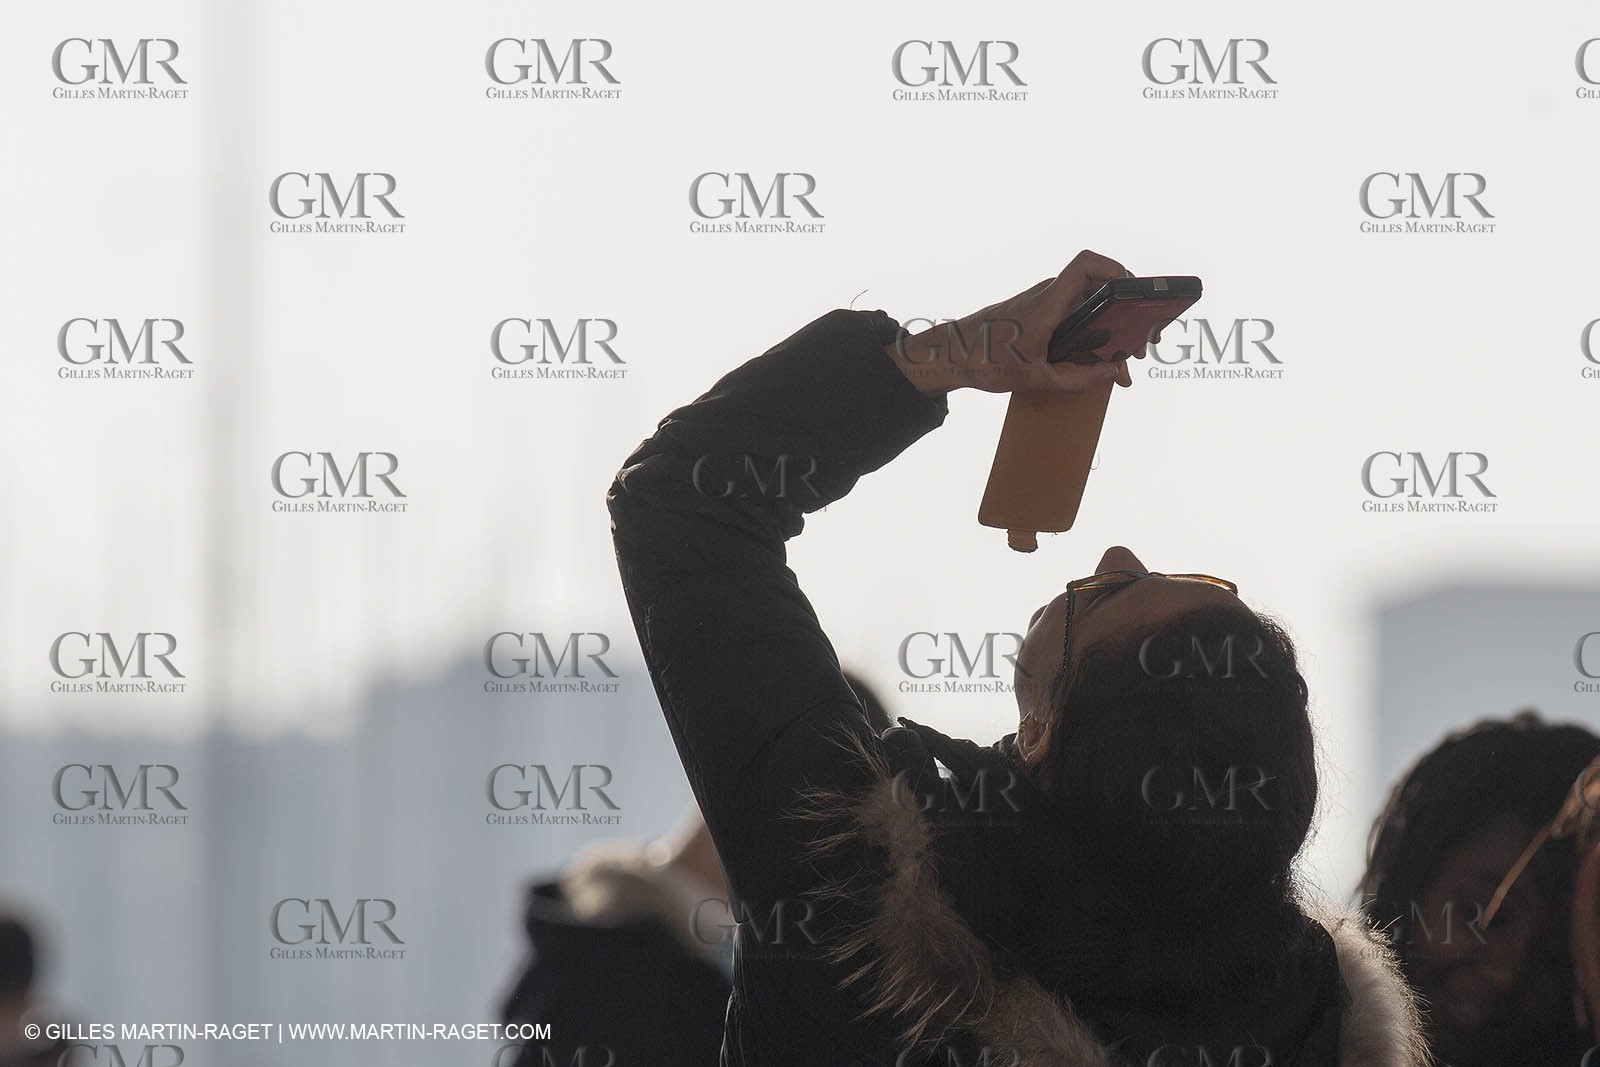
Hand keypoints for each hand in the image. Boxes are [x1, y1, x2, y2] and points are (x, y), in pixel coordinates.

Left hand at [886, 250, 1139, 394]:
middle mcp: (1048, 295)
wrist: (950, 354)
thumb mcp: (1035, 378)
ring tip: (1120, 361)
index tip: (1134, 293)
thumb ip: (1077, 379)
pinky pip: (1074, 313)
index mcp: (1048, 303)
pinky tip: (1096, 359)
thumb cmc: (984, 361)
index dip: (1115, 269)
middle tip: (1138, 347)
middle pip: (1099, 288)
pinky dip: (1091, 331)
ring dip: (1110, 326)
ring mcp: (1043, 302)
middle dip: (1125, 314)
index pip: (1087, 264)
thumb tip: (1112, 374)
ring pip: (1088, 304)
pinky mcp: (1039, 312)